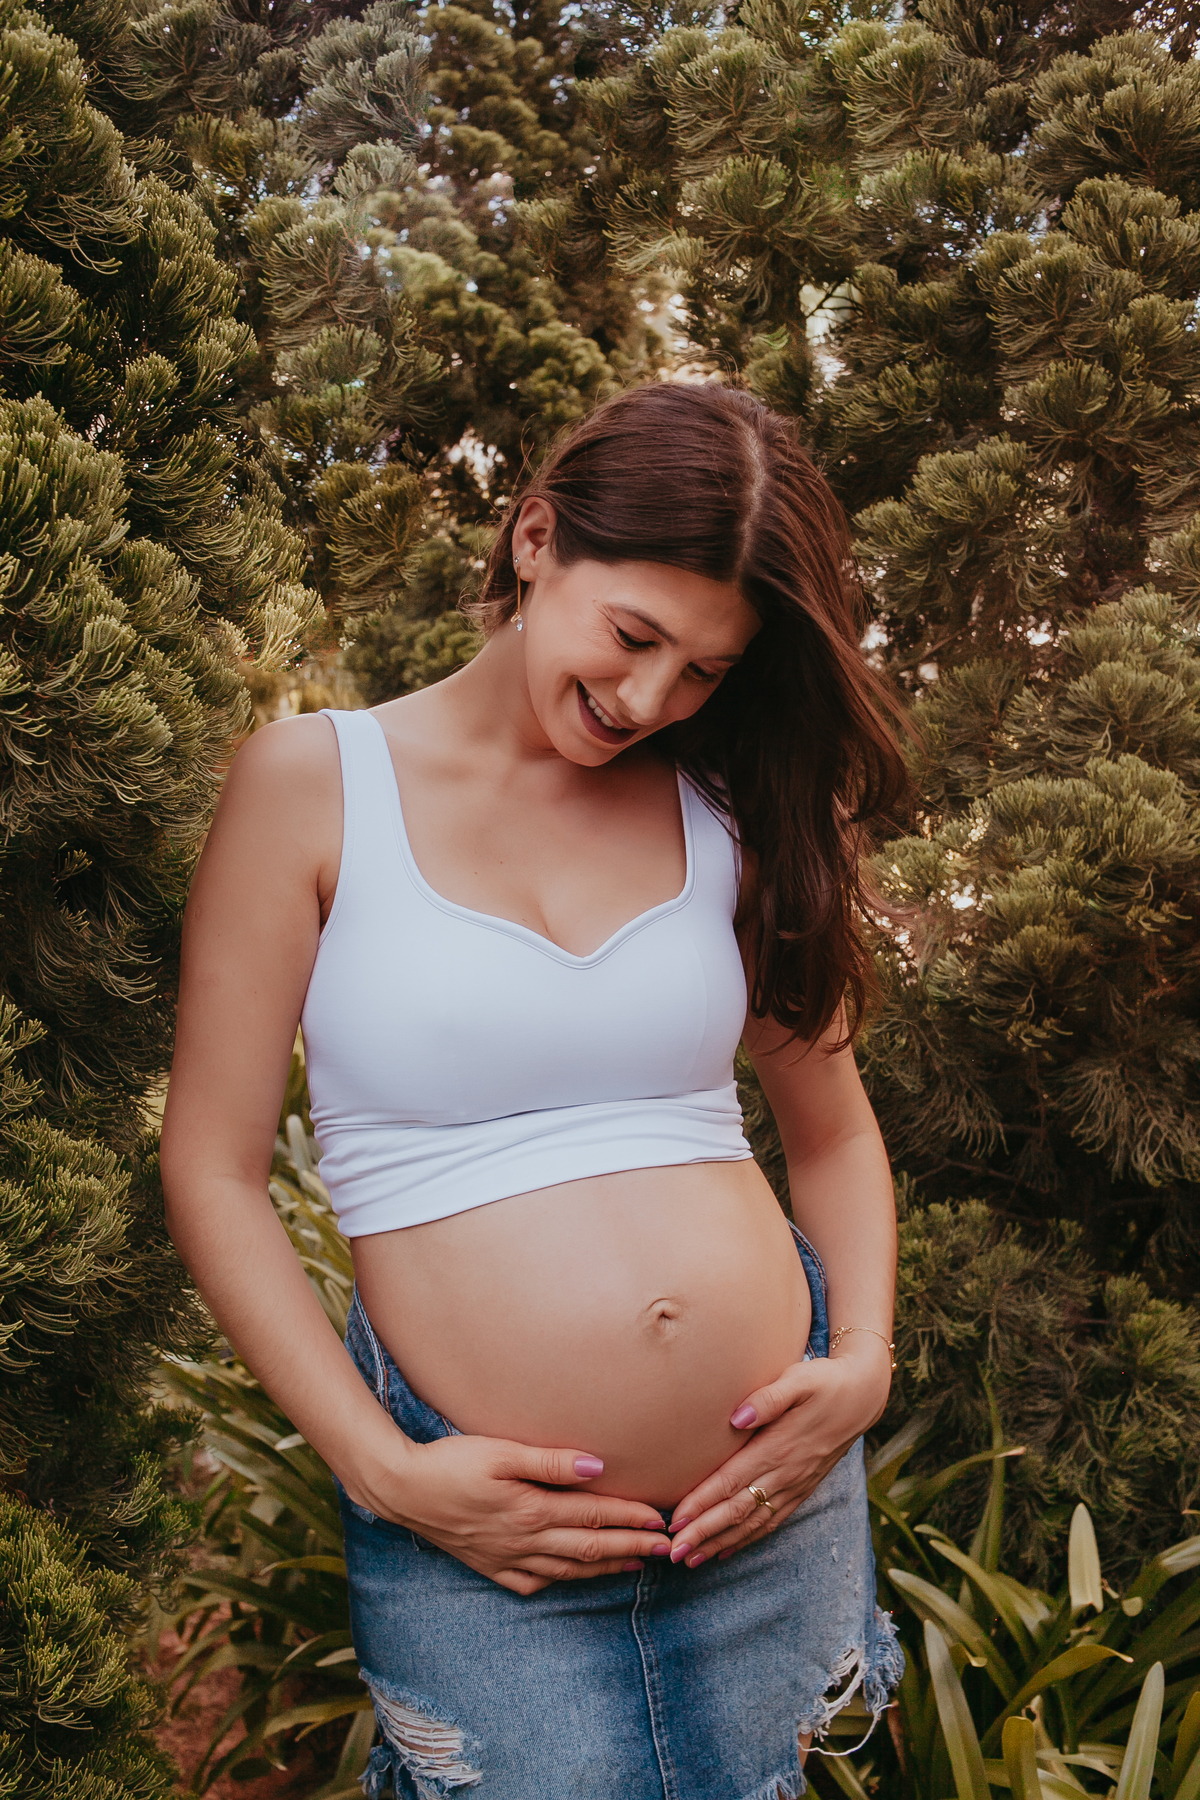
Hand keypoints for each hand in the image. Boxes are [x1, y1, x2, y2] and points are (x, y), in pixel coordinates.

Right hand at [359, 1432, 673, 1594]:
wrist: (402, 1490)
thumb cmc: (451, 1462)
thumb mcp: (500, 1452)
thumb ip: (550, 1461)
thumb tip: (598, 1467)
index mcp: (531, 1510)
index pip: (594, 1515)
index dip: (630, 1518)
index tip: (661, 1520)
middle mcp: (525, 1541)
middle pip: (590, 1547)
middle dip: (632, 1547)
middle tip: (667, 1548)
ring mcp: (507, 1558)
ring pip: (568, 1569)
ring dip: (606, 1567)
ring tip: (636, 1564)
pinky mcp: (491, 1566)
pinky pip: (535, 1582)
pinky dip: (562, 1580)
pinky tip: (574, 1577)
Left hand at [665, 1342, 891, 1567]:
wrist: (861, 1396)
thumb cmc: (824, 1383)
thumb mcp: (799, 1380)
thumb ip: (769, 1397)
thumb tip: (736, 1417)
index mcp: (778, 1448)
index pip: (731, 1481)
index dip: (702, 1503)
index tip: (676, 1521)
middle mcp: (785, 1473)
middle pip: (737, 1510)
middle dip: (704, 1533)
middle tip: (673, 1552)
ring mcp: (795, 1485)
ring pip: (753, 1523)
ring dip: (720, 1542)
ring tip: (691, 1560)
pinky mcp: (803, 1489)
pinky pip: (772, 1521)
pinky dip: (748, 1538)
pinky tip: (727, 1550)